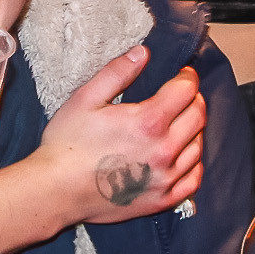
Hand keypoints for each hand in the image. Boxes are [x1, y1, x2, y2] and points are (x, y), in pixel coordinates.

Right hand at [33, 45, 204, 226]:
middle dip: (193, 99)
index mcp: (148, 122)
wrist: (56, 190)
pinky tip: (182, 156)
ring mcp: (165, 178)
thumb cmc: (67, 143)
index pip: (186, 91)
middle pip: (198, 116)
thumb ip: (117, 72)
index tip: (183, 74)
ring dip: (194, 130)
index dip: (187, 77)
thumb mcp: (86, 98)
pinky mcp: (161, 200)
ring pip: (198, 147)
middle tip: (182, 95)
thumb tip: (143, 53)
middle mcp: (164, 151)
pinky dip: (193, 164)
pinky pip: (192, 180)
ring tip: (180, 122)